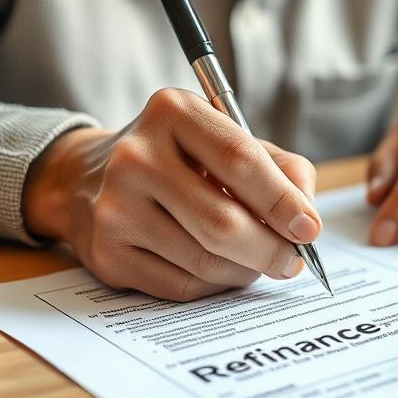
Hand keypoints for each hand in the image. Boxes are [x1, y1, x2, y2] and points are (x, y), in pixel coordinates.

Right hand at [21, 89, 320, 301]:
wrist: (88, 178)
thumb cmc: (180, 159)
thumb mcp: (228, 139)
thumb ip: (280, 167)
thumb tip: (306, 216)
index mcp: (174, 112)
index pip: (240, 160)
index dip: (282, 200)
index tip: (309, 228)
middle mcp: (136, 156)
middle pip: (222, 221)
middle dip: (270, 248)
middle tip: (293, 261)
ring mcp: (115, 207)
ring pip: (205, 261)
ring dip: (245, 270)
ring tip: (258, 262)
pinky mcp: (106, 252)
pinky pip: (181, 285)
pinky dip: (216, 285)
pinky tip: (223, 270)